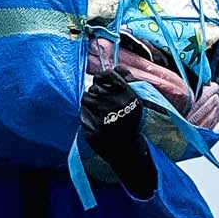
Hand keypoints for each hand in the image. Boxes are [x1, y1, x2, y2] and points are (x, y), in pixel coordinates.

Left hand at [78, 69, 155, 197]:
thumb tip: (114, 67)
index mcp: (130, 97)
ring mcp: (105, 121)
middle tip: (102, 104)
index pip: (109, 75)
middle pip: (95, 88)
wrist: (127, 150)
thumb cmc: (130, 121)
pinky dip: (86, 117)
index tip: (100, 80)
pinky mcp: (93, 132)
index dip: (102, 76)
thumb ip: (127, 80)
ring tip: (99, 113)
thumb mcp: (136, 99)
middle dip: (96, 94)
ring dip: (90, 104)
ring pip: (86, 99)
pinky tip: (96, 124)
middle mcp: (118, 107)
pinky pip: (82, 114)